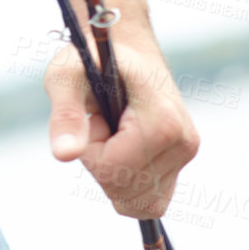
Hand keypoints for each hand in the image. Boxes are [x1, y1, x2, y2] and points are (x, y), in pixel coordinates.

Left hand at [43, 36, 199, 217]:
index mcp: (163, 121)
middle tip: (101, 120)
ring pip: (139, 203)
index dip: (89, 147)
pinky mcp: (181, 163)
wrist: (123, 46)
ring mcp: (186, 155)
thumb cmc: (91, 58)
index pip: (112, 170)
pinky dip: (127, 183)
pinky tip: (122, 147)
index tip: (92, 116)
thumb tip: (63, 155)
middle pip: (125, 191)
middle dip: (100, 160)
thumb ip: (65, 115)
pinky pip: (151, 201)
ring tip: (112, 130)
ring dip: (113, 172)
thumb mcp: (66, 76)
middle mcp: (184, 143)